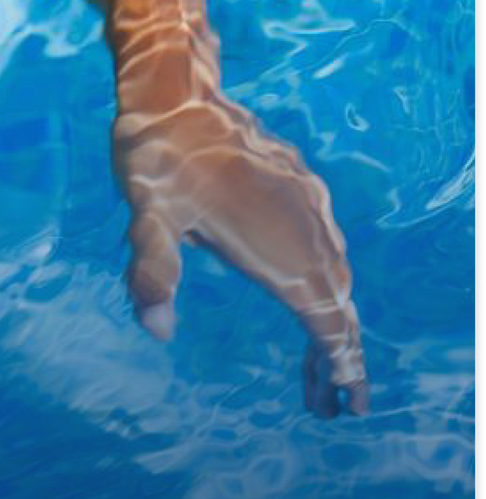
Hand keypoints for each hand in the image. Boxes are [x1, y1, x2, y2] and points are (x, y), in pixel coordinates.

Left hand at [112, 87, 367, 416]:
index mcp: (279, 248)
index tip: (350, 404)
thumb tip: (156, 329)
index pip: (325, 320)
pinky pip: (327, 245)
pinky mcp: (302, 188)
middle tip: (332, 404)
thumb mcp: (147, 219)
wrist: (176, 93)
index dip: (340, 365)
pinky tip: (311, 294)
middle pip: (336, 307)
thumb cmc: (157, 160)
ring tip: (321, 364)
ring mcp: (309, 206)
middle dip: (337, 358)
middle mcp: (306, 229)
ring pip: (335, 276)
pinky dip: (326, 282)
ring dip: (332, 321)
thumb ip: (152, 273)